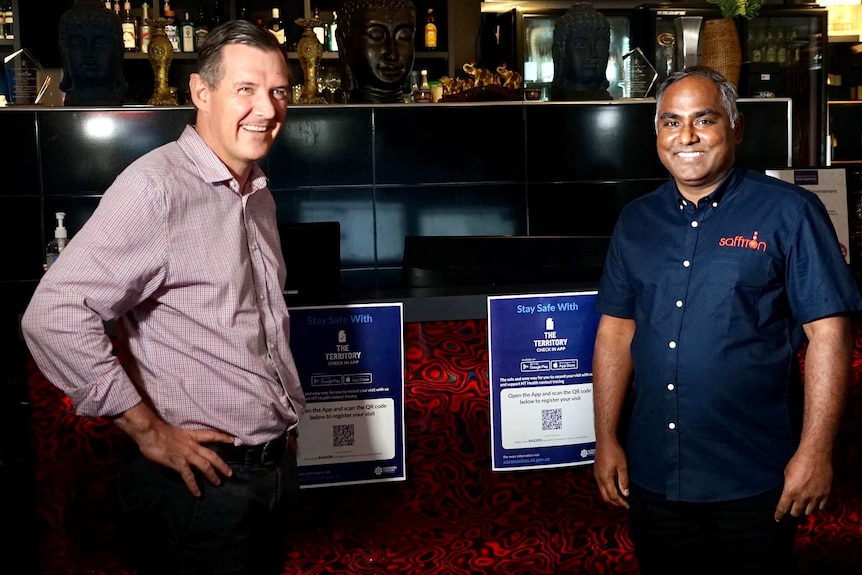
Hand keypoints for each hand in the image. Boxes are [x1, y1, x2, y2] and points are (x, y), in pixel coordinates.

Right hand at [114, 403, 234, 496]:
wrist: (150, 433)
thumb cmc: (159, 431)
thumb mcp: (175, 432)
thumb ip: (182, 440)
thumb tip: (182, 446)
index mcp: (192, 435)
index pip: (211, 435)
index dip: (223, 437)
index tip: (233, 440)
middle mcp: (192, 445)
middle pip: (212, 455)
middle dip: (222, 465)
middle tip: (230, 473)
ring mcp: (187, 455)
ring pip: (205, 466)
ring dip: (213, 475)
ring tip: (218, 483)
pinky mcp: (179, 464)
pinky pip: (189, 477)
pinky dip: (193, 486)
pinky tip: (197, 493)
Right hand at [593, 439, 630, 508]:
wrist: (605, 439)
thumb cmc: (613, 449)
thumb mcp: (622, 466)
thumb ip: (623, 480)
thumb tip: (626, 493)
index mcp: (605, 477)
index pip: (612, 495)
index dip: (620, 502)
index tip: (627, 505)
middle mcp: (598, 477)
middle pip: (605, 496)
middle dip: (614, 502)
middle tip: (624, 504)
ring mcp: (596, 473)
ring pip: (602, 490)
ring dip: (611, 496)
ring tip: (620, 497)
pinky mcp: (597, 470)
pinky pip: (601, 484)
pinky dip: (607, 489)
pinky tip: (614, 487)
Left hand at [774, 450, 832, 521]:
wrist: (815, 455)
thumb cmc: (798, 462)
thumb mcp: (787, 474)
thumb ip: (788, 487)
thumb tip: (788, 495)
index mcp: (790, 492)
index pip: (782, 509)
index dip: (779, 515)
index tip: (778, 518)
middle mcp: (802, 497)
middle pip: (796, 513)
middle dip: (793, 511)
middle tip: (793, 508)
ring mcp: (815, 497)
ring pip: (809, 512)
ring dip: (805, 508)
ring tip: (804, 504)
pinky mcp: (826, 494)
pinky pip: (822, 507)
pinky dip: (818, 506)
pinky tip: (815, 502)